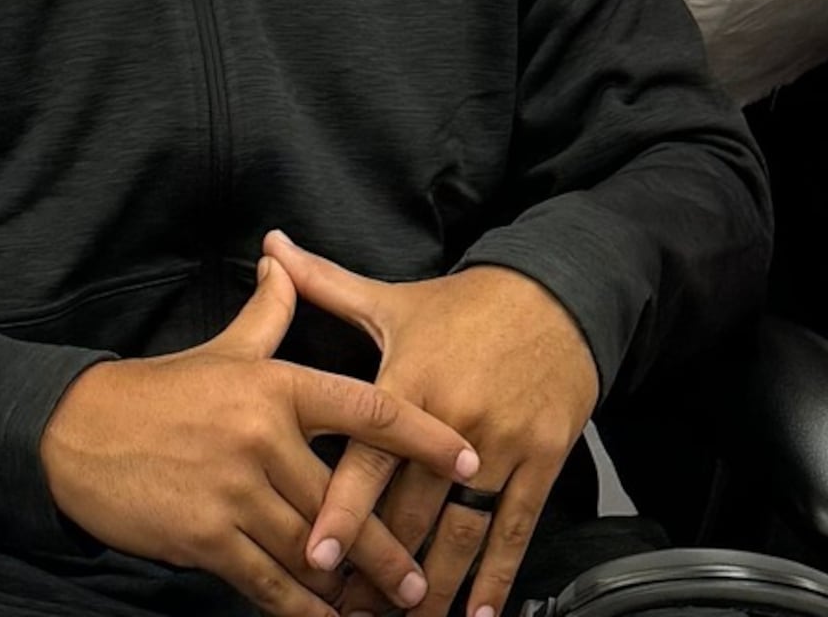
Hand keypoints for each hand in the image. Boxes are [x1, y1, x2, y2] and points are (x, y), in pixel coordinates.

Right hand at [42, 255, 479, 616]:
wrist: (77, 433)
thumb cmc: (158, 392)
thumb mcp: (221, 350)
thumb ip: (267, 313)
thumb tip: (284, 261)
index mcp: (276, 385)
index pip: (367, 408)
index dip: (424, 436)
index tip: (468, 459)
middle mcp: (262, 435)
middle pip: (346, 497)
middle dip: (389, 545)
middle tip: (424, 578)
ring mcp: (233, 489)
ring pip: (311, 546)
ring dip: (350, 584)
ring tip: (387, 607)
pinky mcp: (204, 536)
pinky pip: (266, 580)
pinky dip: (300, 607)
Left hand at [266, 231, 597, 616]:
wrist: (558, 294)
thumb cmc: (466, 306)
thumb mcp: (395, 297)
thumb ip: (326, 284)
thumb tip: (269, 247)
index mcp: (410, 385)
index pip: (367, 460)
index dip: (340, 510)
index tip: (313, 556)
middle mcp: (453, 419)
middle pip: (410, 510)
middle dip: (378, 568)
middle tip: (349, 610)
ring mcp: (502, 443)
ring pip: (462, 528)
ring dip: (434, 585)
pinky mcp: (542, 458)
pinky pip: (516, 527)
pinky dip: (498, 576)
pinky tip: (480, 612)